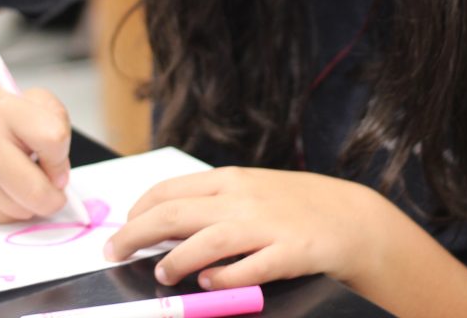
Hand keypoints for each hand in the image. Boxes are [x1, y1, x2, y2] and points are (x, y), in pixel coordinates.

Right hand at [0, 86, 74, 222]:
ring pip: (21, 210)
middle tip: (51, 187)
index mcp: (5, 108)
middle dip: (53, 197)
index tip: (55, 160)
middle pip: (37, 191)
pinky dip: (10, 210)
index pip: (54, 139)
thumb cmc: (2, 124)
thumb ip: (59, 127)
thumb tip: (58, 177)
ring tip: (19, 180)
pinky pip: (2, 219)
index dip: (61, 156)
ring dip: (30, 203)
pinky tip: (2, 190)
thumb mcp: (38, 105)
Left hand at [103, 167, 382, 289]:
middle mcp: (242, 199)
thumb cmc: (295, 207)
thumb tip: (164, 223)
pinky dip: (222, 279)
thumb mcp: (251, 192)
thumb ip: (213, 204)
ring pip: (205, 242)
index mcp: (230, 180)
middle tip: (114, 253)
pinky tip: (207, 285)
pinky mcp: (288, 253)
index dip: (137, 212)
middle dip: (135, 235)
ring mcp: (265, 226)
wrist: (352, 218)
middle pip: (174, 214)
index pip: (169, 191)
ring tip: (160, 274)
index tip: (122, 230)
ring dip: (174, 261)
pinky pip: (247, 269)